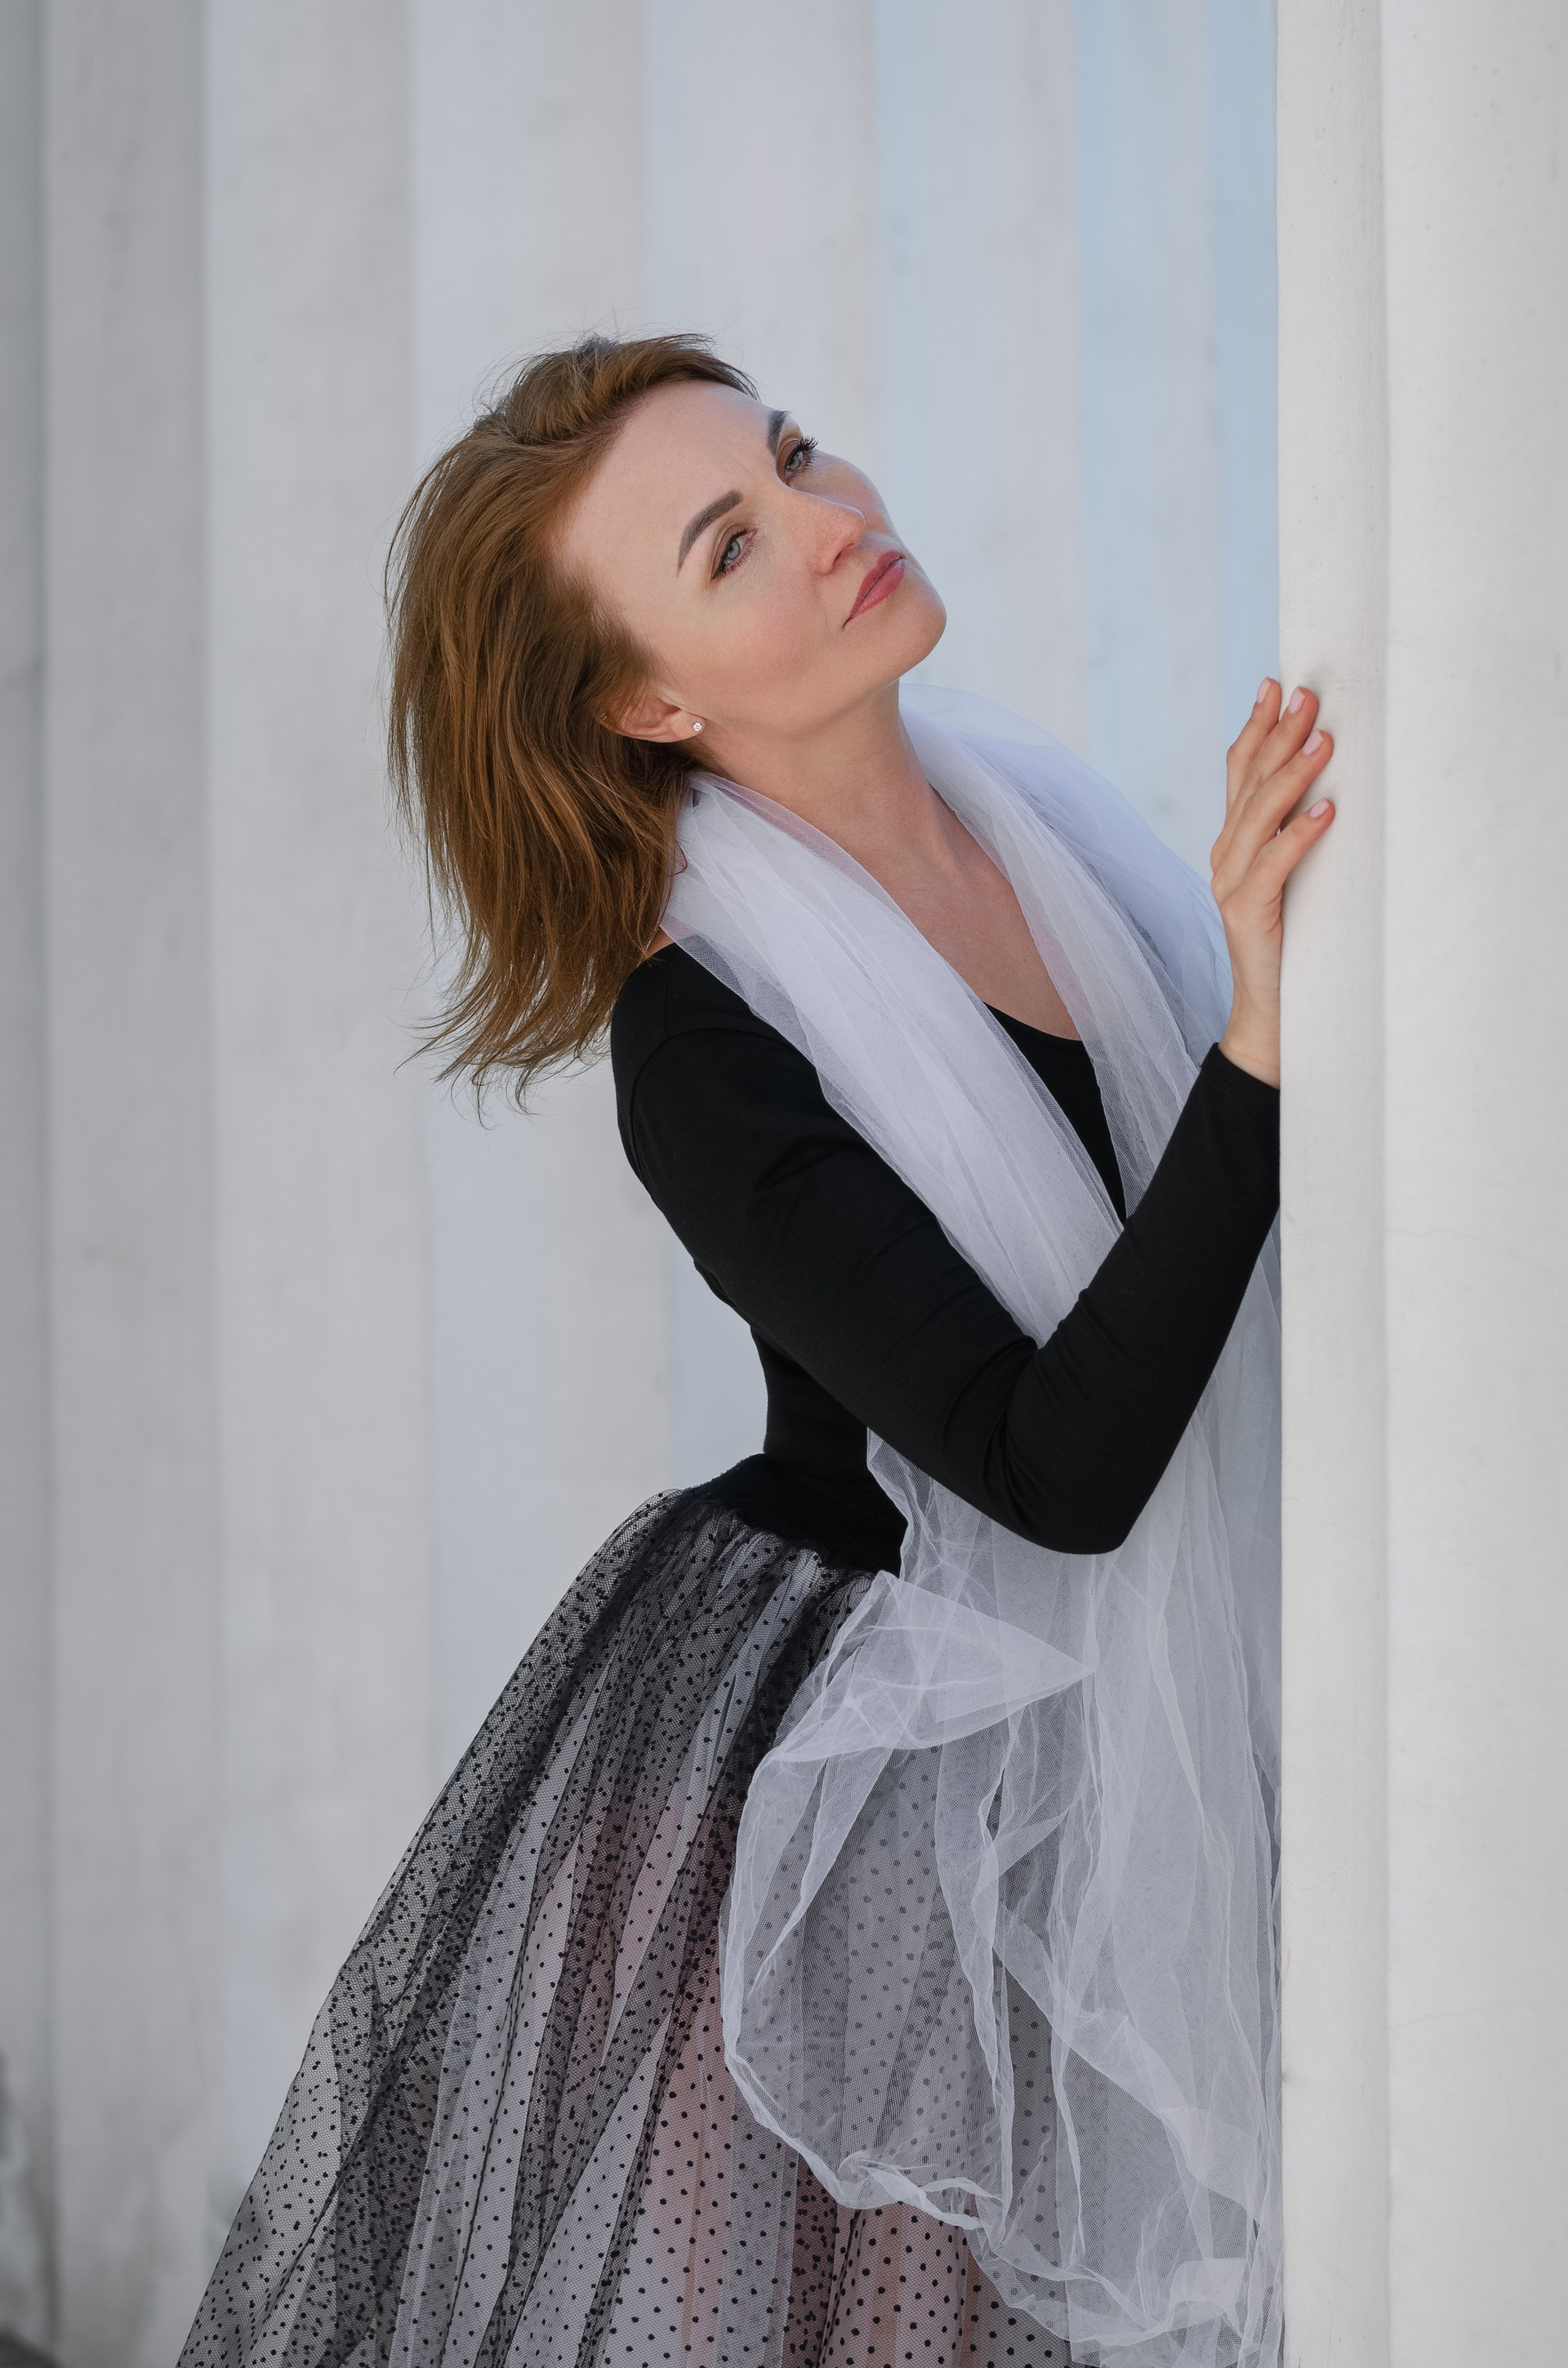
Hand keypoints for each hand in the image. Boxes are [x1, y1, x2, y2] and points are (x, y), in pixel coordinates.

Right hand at [1210, 679, 1334, 1086]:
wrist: (1270, 1017)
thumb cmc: (1292, 945)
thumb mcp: (1293, 879)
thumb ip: (1294, 836)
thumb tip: (1330, 785)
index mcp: (1233, 844)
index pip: (1240, 773)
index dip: (1255, 727)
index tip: (1277, 685)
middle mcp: (1224, 858)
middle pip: (1248, 784)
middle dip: (1277, 734)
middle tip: (1309, 696)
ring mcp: (1229, 887)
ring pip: (1259, 817)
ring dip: (1291, 774)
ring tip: (1322, 739)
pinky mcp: (1246, 917)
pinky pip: (1273, 867)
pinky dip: (1298, 836)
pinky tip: (1326, 811)